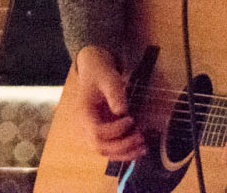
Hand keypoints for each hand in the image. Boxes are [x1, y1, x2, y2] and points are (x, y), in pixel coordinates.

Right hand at [73, 45, 144, 160]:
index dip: (115, 131)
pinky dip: (124, 151)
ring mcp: (90, 133)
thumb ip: (115, 94)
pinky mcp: (100, 134)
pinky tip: (139, 149)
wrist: (95, 72)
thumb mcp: (109, 79)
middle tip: (141, 138)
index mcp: (82, 114)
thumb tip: (122, 111)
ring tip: (144, 148)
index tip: (131, 119)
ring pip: (104, 152)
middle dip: (122, 146)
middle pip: (99, 147)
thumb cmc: (101, 74)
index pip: (96, 132)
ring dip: (124, 153)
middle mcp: (83, 127)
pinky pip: (109, 148)